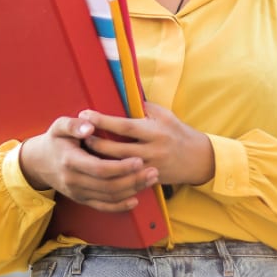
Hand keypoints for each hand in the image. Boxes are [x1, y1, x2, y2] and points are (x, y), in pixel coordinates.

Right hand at [18, 114, 159, 212]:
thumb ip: (74, 125)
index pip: (99, 168)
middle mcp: (73, 180)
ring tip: (151, 180)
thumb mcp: (59, 126)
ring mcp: (77, 192)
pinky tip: (135, 199)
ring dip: (132, 190)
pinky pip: (102, 207)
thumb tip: (90, 126)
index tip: (139, 160)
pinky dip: (120, 206)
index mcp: (70, 161)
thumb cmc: (55, 140)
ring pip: (109, 197)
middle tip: (153, 171)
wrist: (39, 163)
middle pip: (108, 185)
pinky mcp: (81, 199)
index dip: (121, 167)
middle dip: (133, 180)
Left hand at [78, 103, 215, 186]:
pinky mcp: (149, 180)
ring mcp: (150, 168)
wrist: (198, 159)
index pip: (124, 126)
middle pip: (117, 149)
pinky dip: (110, 173)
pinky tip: (97, 169)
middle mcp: (152, 150)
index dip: (103, 120)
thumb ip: (142, 107)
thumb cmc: (178, 132)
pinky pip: (126, 179)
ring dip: (99, 159)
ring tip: (82, 151)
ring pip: (118, 167)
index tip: (85, 114)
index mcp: (155, 131)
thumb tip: (120, 96)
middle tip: (78, 135)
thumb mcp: (164, 115)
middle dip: (95, 142)